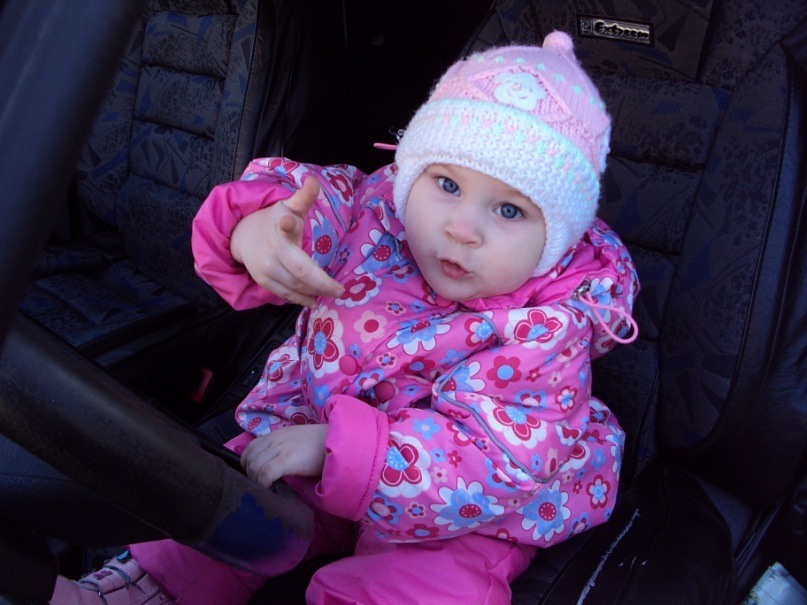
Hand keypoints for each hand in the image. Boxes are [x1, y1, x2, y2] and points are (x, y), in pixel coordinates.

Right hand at [230, 177, 343, 307]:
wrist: (241, 235)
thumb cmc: (273, 220)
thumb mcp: (288, 207)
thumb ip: (303, 197)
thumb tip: (313, 180)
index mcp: (280, 230)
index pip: (286, 227)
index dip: (289, 224)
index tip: (289, 222)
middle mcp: (272, 252)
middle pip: (299, 271)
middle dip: (321, 283)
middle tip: (340, 291)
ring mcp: (266, 269)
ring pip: (294, 286)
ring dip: (313, 293)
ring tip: (331, 294)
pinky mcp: (263, 281)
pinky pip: (284, 294)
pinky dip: (300, 299)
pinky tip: (313, 302)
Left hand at [241, 424, 328, 487]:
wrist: (341, 439)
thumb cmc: (323, 445)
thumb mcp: (299, 442)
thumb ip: (285, 449)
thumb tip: (276, 467)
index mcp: (277, 435)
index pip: (250, 448)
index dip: (249, 464)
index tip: (257, 476)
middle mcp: (275, 439)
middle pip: (249, 458)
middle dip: (250, 475)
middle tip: (261, 486)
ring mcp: (280, 448)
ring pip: (254, 466)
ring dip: (256, 481)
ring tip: (266, 489)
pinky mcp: (287, 459)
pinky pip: (264, 473)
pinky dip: (263, 483)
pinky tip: (270, 489)